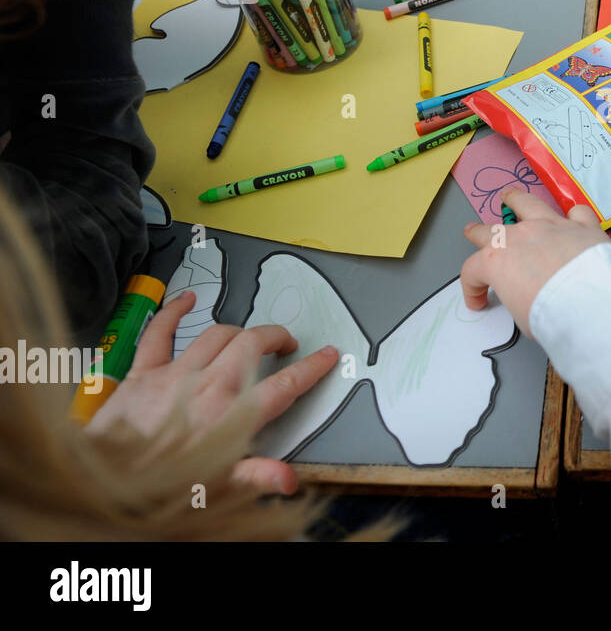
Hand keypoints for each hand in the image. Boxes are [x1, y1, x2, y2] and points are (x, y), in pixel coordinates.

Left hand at [86, 291, 339, 494]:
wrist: (102, 484)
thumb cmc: (157, 490)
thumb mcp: (215, 491)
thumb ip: (255, 478)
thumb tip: (289, 480)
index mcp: (231, 417)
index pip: (284, 385)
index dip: (312, 369)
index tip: (326, 356)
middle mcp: (208, 387)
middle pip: (254, 344)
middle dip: (276, 337)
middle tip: (287, 344)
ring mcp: (175, 375)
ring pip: (219, 334)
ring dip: (240, 331)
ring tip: (250, 336)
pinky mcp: (143, 372)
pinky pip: (160, 332)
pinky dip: (174, 311)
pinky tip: (187, 300)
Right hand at [460, 191, 609, 336]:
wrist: (590, 300)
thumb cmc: (549, 314)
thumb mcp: (522, 316)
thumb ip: (519, 299)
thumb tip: (529, 297)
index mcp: (498, 261)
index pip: (473, 271)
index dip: (472, 289)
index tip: (479, 302)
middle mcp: (521, 236)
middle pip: (491, 230)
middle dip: (478, 233)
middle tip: (472, 231)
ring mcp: (552, 226)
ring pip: (528, 204)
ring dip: (515, 199)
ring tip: (509, 196)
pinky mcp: (583, 226)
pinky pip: (576, 213)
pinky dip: (573, 216)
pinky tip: (573, 218)